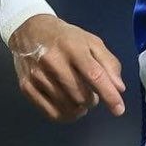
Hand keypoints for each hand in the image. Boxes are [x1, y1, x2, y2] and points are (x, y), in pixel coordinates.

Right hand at [7, 14, 125, 121]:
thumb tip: (119, 88)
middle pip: (80, 95)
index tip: (119, 110)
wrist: (30, 30)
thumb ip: (108, 63)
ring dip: (80, 108)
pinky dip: (65, 115)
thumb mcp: (92, 42)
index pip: (94, 75)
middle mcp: (53, 62)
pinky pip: (50, 113)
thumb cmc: (67, 38)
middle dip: (93, 100)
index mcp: (74, 48)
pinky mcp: (26, 87)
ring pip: (66, 106)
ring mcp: (37, 76)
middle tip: (93, 94)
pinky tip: (70, 108)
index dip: (109, 95)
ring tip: (81, 99)